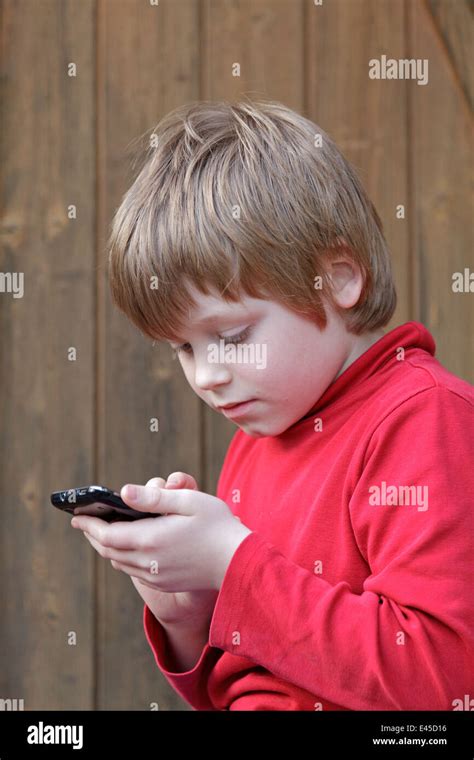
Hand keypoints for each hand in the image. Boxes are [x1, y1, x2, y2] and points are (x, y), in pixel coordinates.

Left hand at [70, 471, 251, 597]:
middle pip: (108, 550)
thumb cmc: (218, 526)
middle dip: (93, 535)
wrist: (240, 563)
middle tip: (85, 523)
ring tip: (104, 532)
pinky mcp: (165, 583)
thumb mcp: (188, 501)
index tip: (77, 516)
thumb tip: (123, 492)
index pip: (107, 534)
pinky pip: (135, 571)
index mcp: (150, 539)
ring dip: (108, 547)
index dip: (89, 524)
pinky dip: (124, 557)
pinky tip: (130, 547)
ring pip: (120, 562)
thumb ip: (154, 498)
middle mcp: (148, 562)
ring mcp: (156, 576)